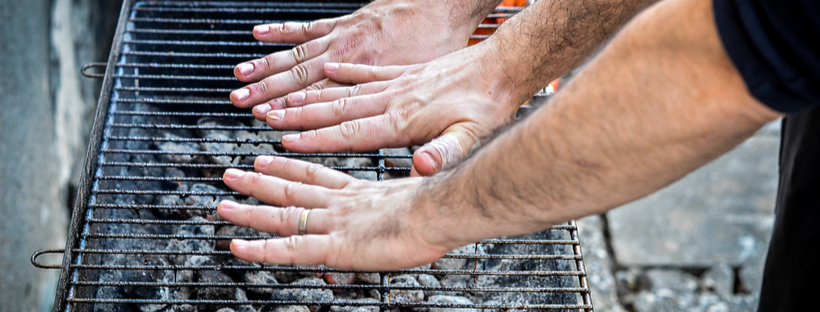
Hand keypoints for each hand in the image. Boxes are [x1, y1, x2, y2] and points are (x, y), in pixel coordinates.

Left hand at [217, 156, 462, 269]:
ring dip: (250, 210)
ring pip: (283, 216)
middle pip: (291, 191)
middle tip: (232, 174)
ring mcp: (334, 224)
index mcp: (359, 191)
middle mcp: (340, 204)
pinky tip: (239, 248)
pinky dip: (261, 249)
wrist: (440, 209)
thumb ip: (402, 194)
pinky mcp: (334, 246)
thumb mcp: (417, 193)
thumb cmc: (438, 204)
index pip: (316, 176)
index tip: (268, 160)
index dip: (289, 168)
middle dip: (258, 183)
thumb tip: (408, 196)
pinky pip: (290, 249)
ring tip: (223, 204)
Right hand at [259, 42, 525, 175]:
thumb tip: (423, 167)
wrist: (502, 65)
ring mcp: (395, 82)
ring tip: (281, 94)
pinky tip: (327, 67)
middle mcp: (392, 97)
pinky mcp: (404, 72)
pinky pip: (364, 70)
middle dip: (297, 114)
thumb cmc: (489, 106)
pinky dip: (343, 70)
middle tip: (265, 116)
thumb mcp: (473, 136)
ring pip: (342, 88)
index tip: (285, 143)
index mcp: (402, 119)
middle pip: (335, 107)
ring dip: (310, 92)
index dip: (315, 139)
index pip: (349, 132)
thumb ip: (446, 154)